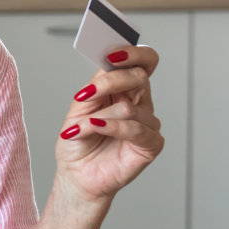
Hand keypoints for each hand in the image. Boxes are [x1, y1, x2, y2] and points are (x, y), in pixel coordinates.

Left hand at [53, 45, 164, 205]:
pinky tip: (94, 129)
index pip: (143, 61)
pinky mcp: (151, 144)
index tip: (112, 54)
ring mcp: (147, 123)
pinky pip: (136, 129)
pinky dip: (110, 128)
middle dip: (111, 81)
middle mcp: (139, 102)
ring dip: (98, 117)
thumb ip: (95, 85)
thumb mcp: (79, 108)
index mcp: (124, 88)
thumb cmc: (79, 142)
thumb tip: (107, 64)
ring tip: (80, 128)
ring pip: (130, 107)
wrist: (76, 175)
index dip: (133, 53)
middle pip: (139, 77)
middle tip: (87, 94)